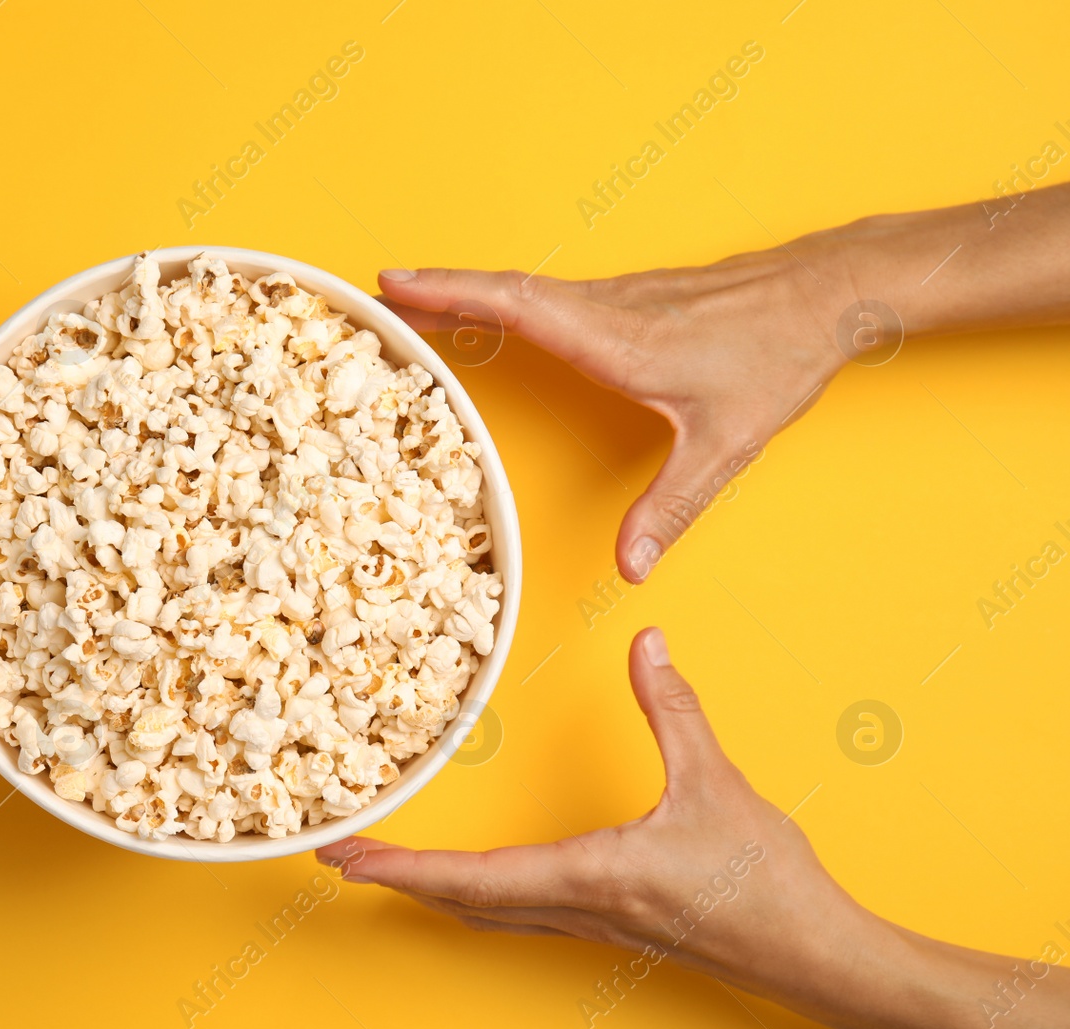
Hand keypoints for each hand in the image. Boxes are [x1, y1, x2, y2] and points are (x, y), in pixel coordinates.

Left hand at [315, 628, 1069, 1028]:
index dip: (403, 867)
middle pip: (463, 901)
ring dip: (433, 890)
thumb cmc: (765, 884)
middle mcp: (578, 906)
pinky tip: (476, 883)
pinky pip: (521, 912)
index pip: (471, 877)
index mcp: (589, 875)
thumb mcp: (715, 782)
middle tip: (342, 855)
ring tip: (389, 867)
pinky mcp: (612, 922)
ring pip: (489, 913)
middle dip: (397, 879)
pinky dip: (477, 896)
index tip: (347, 857)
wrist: (817, 956)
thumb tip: (647, 643)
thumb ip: (673, 709)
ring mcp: (592, 922)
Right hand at [378, 245, 856, 581]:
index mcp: (616, 336)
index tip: (393, 284)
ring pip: (523, 289)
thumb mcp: (726, 443)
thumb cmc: (779, 358)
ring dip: (465, 291)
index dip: (451, 295)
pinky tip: (493, 314)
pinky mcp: (629, 298)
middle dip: (436, 290)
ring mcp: (617, 296)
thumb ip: (672, 505)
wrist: (830, 292)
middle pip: (503, 291)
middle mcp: (606, 307)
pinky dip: (503, 299)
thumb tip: (630, 567)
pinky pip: (548, 295)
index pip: (516, 306)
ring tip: (413, 304)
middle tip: (375, 294)